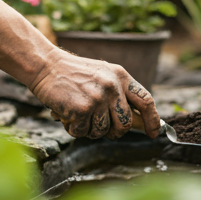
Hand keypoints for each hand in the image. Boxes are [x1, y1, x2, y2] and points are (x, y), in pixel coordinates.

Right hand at [30, 48, 160, 139]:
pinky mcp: (82, 109)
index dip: (153, 120)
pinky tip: (67, 114)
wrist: (46, 66)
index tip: (154, 133)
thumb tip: (135, 121)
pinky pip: (82, 132)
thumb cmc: (73, 74)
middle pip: (125, 124)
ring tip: (78, 114)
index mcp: (121, 76)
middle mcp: (113, 87)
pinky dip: (73, 128)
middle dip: (115, 132)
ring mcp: (98, 98)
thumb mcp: (102, 75)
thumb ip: (119, 93)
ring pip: (102, 131)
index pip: (146, 100)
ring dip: (89, 129)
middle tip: (102, 129)